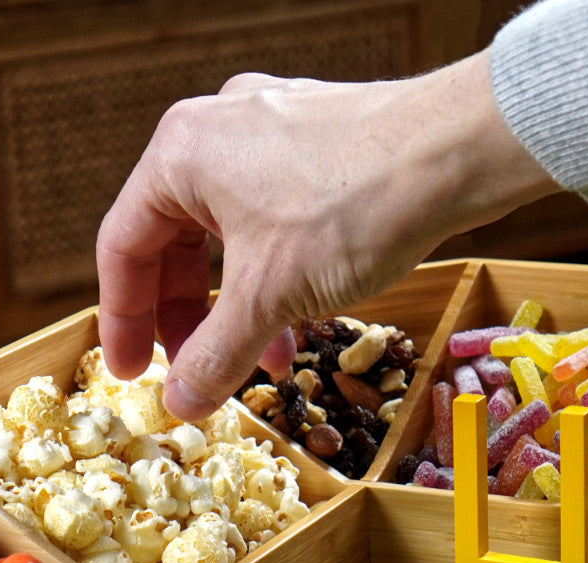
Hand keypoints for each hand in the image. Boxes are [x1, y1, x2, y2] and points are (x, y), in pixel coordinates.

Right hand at [96, 50, 558, 420]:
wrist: (464, 148)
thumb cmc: (354, 206)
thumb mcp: (268, 297)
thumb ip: (214, 355)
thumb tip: (180, 403)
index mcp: (180, 154)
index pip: (124, 248)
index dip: (123, 320)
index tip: (131, 373)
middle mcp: (216, 133)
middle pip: (174, 245)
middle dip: (188, 320)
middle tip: (197, 373)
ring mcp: (269, 134)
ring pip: (227, 238)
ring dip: (237, 308)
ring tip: (265, 361)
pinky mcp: (314, 147)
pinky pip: (270, 224)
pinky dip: (272, 277)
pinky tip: (298, 319)